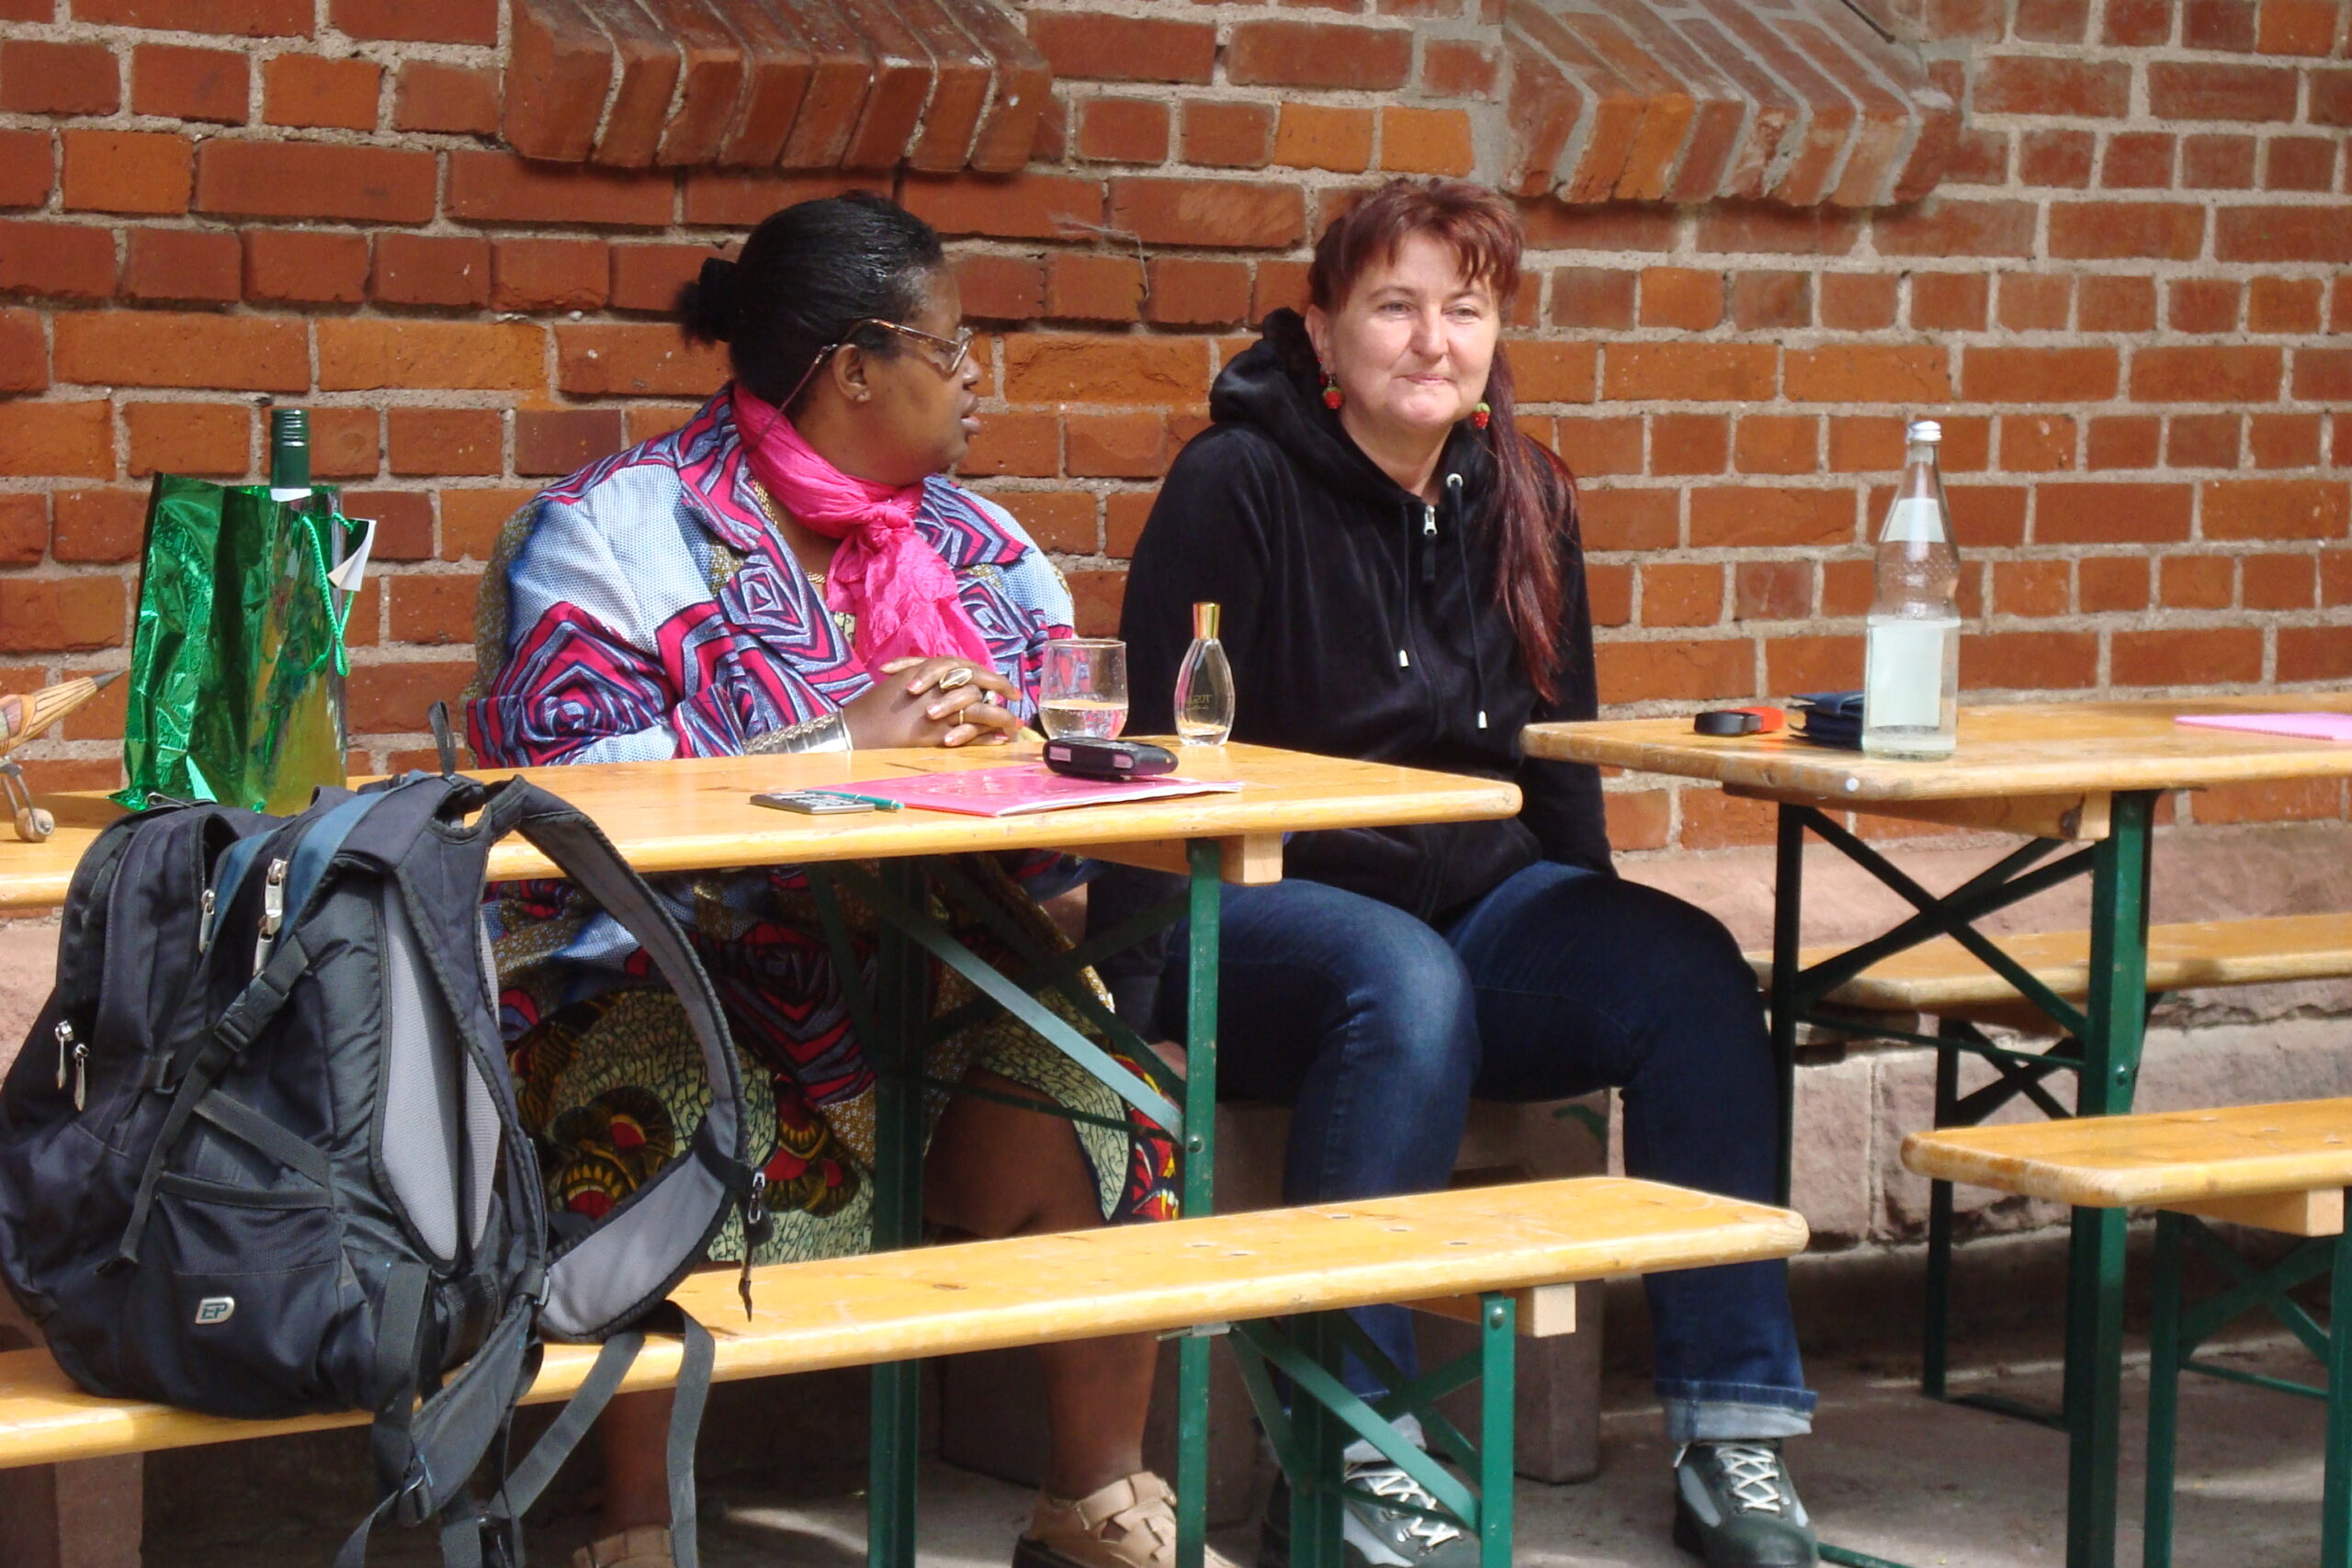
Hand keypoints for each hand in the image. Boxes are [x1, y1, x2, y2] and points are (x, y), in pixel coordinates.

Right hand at [840, 657, 1020, 749]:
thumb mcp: (899, 686)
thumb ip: (926, 681)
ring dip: (1000, 715)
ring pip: (977, 706)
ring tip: (1015, 724)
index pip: (963, 665)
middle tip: (1016, 696)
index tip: (1002, 684)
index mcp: (923, 671)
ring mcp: (932, 709)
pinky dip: (986, 735)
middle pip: (975, 679)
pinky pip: (967, 731)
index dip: (986, 674)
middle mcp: (930, 686)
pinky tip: (999, 739)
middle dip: (1000, 686)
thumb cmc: (873, 711)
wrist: (852, 732)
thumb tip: (953, 684)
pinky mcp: (932, 733)